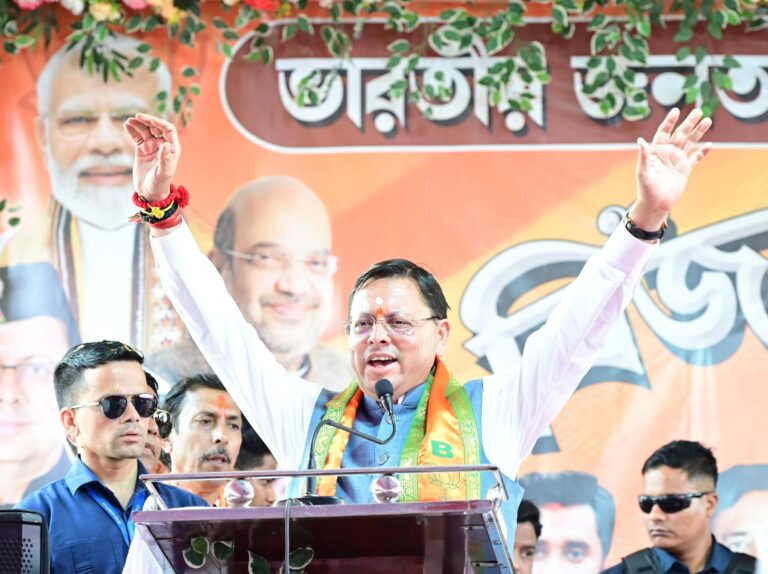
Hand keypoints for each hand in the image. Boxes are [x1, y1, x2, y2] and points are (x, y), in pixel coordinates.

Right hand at [123, 113, 179, 202]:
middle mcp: (163, 145)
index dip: (159, 123)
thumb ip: (165, 159)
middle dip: (147, 120)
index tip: (149, 120)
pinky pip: (137, 136)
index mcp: (172, 148)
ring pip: (146, 130)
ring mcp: (152, 146)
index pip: (168, 129)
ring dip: (138, 124)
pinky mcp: (142, 149)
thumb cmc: (159, 184)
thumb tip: (166, 144)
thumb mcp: (163, 173)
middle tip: (137, 116)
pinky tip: (126, 125)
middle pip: (156, 127)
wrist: (149, 192)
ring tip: (129, 120)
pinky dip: (132, 130)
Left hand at [631, 107, 712, 229]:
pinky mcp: (685, 169)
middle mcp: (667, 153)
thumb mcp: (643, 172)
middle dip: (689, 123)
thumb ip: (643, 156)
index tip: (676, 111)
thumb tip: (640, 139)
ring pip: (689, 142)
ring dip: (698, 132)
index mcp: (657, 151)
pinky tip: (710, 144)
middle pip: (680, 134)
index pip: (664, 132)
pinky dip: (703, 152)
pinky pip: (695, 158)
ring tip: (708, 120)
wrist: (655, 204)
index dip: (670, 121)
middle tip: (699, 110)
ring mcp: (677, 160)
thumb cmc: (646, 189)